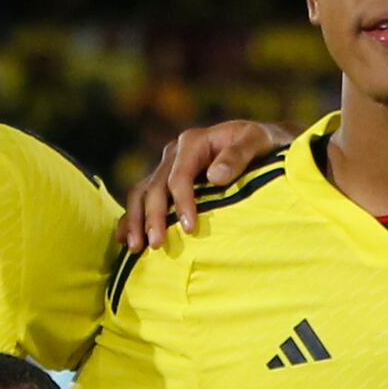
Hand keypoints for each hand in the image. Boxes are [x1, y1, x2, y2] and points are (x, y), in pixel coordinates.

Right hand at [117, 119, 288, 254]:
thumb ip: (239, 154)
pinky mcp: (165, 181)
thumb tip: (214, 176)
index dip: (182, 202)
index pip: (179, 176)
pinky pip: (142, 198)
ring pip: (142, 193)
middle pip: (155, 187)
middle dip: (153, 217)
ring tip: (136, 248)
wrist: (261, 142)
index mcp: (193, 141)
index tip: (190, 228)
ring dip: (136, 220)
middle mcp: (174, 153)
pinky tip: (124, 239)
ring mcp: (167, 167)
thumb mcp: (257, 140)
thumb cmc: (262, 143)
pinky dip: (131, 217)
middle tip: (157, 245)